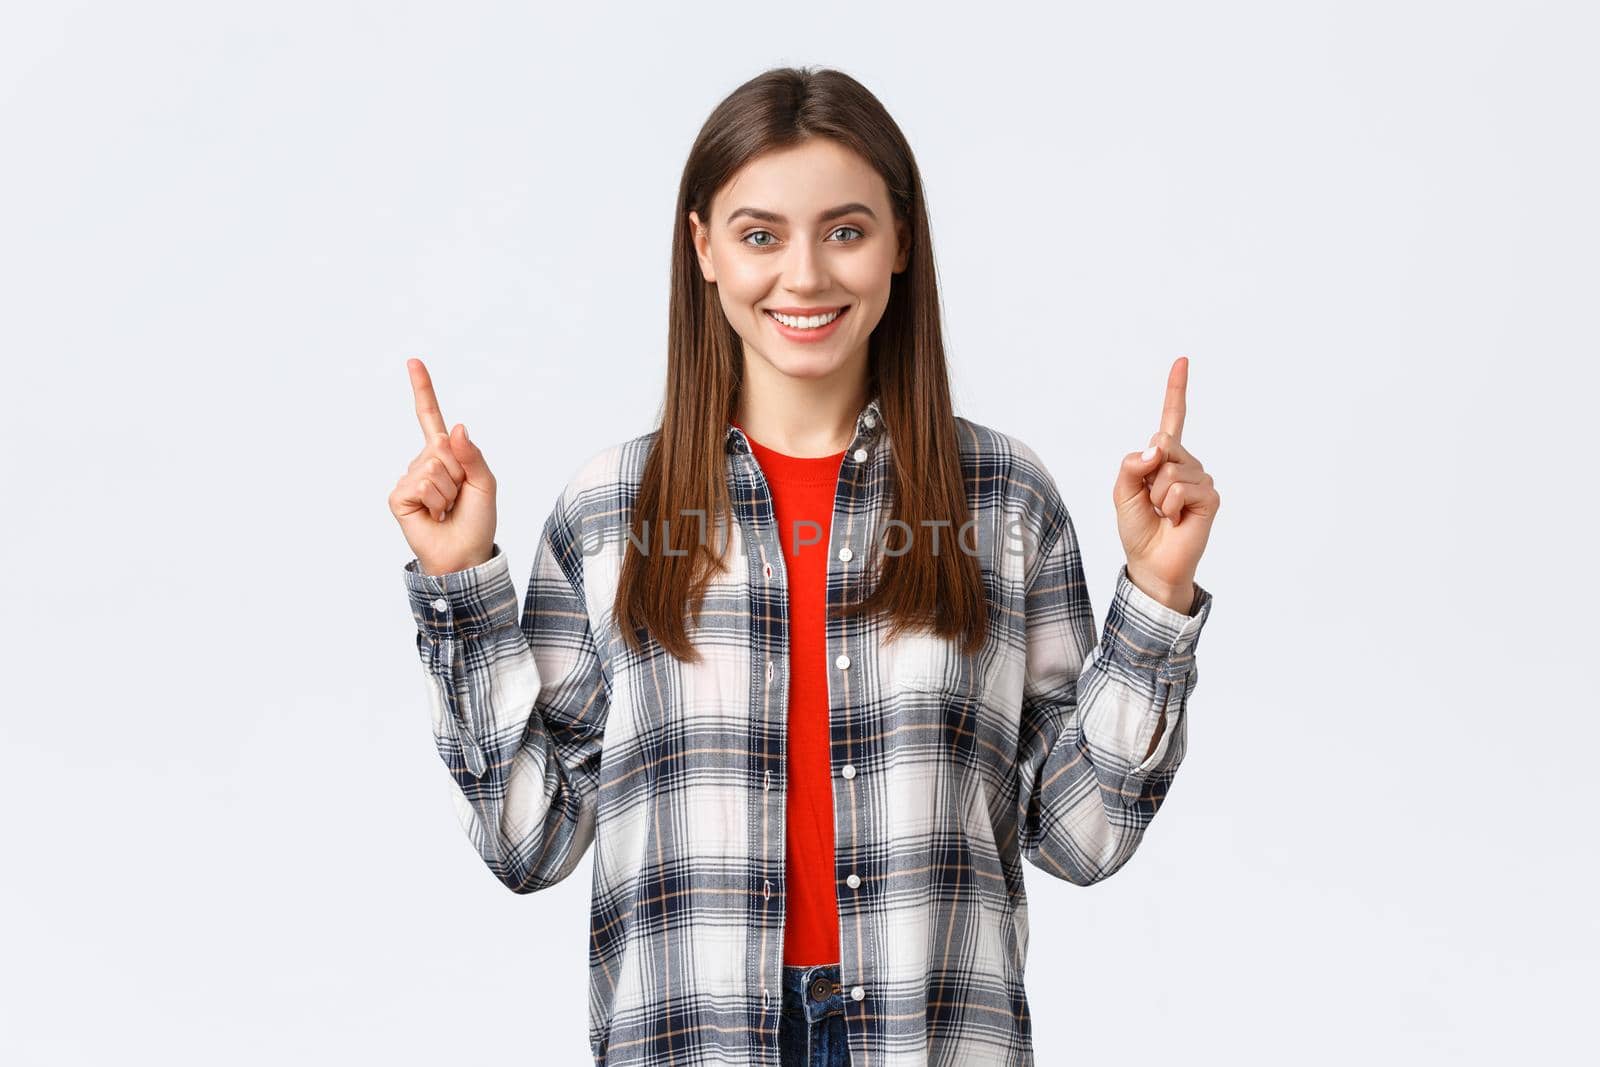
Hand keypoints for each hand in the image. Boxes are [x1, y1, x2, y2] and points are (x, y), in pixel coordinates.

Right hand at [387, 358, 497, 574]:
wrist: (465, 555)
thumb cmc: (477, 520)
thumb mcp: (485, 483)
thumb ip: (474, 455)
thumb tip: (456, 427)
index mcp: (445, 455)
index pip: (429, 417)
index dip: (423, 390)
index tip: (414, 361)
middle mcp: (423, 462)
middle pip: (442, 447)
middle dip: (459, 473)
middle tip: (459, 497)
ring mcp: (409, 478)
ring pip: (433, 466)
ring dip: (449, 491)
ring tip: (447, 508)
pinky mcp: (399, 496)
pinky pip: (421, 482)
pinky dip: (435, 500)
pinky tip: (433, 514)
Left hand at [1112, 356, 1220, 612]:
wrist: (1151, 562)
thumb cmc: (1138, 527)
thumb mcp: (1122, 491)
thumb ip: (1132, 464)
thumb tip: (1157, 446)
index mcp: (1164, 458)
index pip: (1172, 419)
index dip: (1176, 390)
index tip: (1182, 360)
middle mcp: (1186, 463)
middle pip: (1163, 444)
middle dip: (1147, 474)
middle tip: (1152, 501)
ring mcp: (1200, 478)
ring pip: (1169, 469)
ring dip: (1157, 496)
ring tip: (1164, 513)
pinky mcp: (1210, 496)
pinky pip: (1181, 488)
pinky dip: (1171, 505)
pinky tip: (1177, 519)